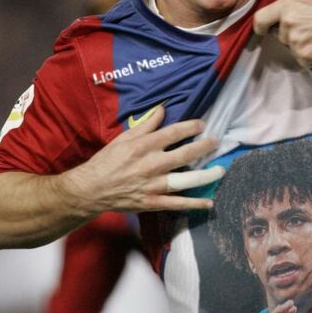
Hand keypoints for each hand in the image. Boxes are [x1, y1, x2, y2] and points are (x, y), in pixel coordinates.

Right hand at [60, 105, 222, 214]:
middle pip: (185, 154)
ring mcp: (153, 185)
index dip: (191, 127)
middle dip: (205, 147)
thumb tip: (163, 109)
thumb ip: (146, 125)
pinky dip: (194, 204)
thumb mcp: (124, 138)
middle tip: (217, 142)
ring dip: (206, 175)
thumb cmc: (107, 161)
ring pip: (186, 179)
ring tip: (221, 170)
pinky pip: (177, 204)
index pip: (174, 133)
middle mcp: (151, 165)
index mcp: (144, 146)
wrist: (90, 190)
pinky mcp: (152, 202)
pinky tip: (209, 202)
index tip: (203, 125)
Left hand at [253, 0, 311, 66]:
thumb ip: (289, 10)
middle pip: (279, 36)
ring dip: (303, 47)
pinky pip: (302, 61)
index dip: (261, 28)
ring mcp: (295, 41)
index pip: (259, 20)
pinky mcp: (304, 56)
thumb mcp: (307, 1)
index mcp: (286, 5)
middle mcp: (287, 23)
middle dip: (291, 36)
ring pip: (291, 49)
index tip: (264, 31)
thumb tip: (274, 22)